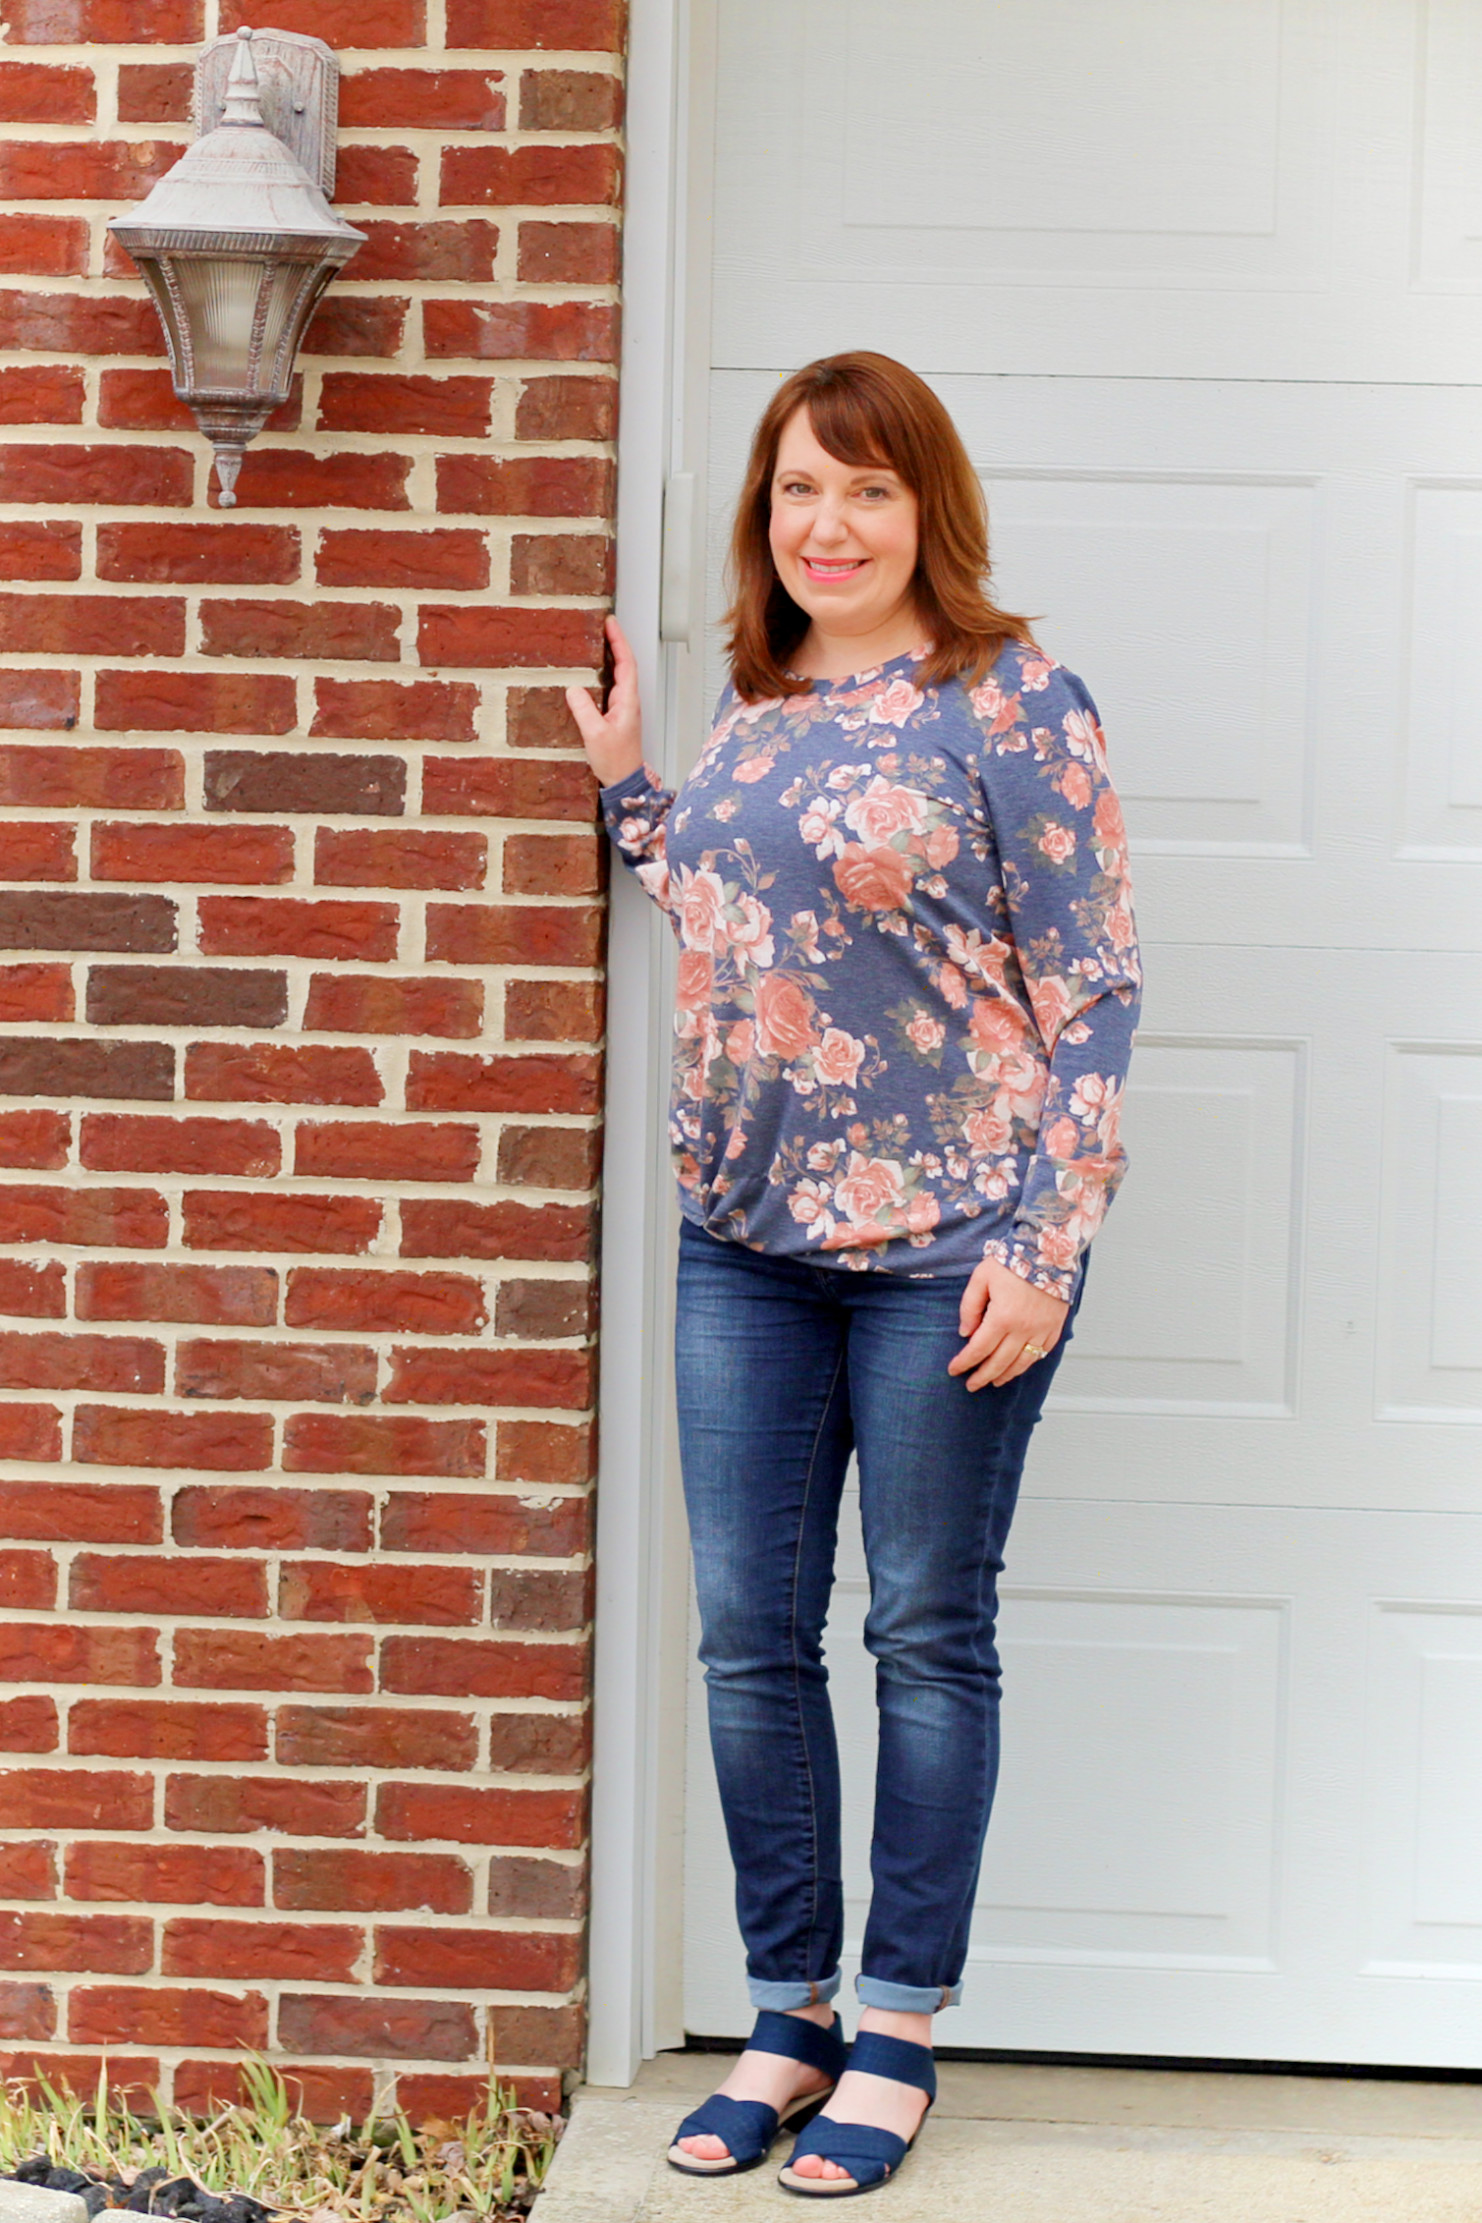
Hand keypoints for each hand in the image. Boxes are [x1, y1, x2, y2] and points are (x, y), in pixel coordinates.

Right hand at [566, 614, 643, 788]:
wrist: (624, 782)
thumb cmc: (615, 761)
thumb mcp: (594, 734)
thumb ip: (584, 710)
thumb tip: (573, 689)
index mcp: (627, 701)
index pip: (626, 663)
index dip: (619, 641)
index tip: (610, 623)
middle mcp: (628, 701)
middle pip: (624, 664)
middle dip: (615, 643)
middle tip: (602, 625)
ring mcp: (623, 708)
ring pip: (619, 675)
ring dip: (610, 656)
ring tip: (598, 641)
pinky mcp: (616, 716)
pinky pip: (611, 687)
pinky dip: (604, 673)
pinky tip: (592, 672)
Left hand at [949, 1258, 1068, 1391]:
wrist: (1048, 1251)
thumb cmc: (1013, 1261)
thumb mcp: (981, 1278)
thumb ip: (970, 1307)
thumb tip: (965, 1332)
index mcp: (1002, 1317)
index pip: (979, 1349)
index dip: (965, 1362)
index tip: (954, 1370)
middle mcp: (1023, 1329)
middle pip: (999, 1362)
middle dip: (982, 1376)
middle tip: (971, 1385)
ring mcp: (1042, 1330)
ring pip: (1022, 1363)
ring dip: (1006, 1375)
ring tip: (994, 1382)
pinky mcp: (1054, 1328)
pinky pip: (1041, 1354)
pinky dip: (1028, 1363)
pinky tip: (1018, 1366)